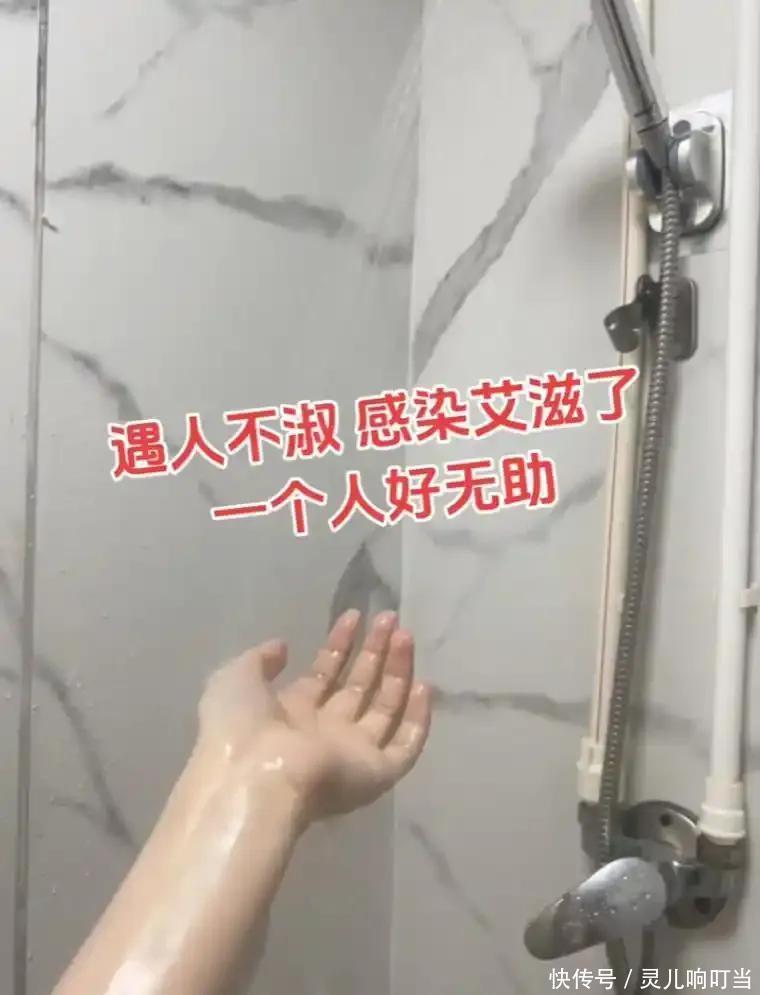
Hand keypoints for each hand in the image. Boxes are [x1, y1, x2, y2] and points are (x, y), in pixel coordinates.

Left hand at [196, 611, 431, 825]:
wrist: (253, 778)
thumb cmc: (238, 728)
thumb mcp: (235, 679)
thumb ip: (259, 660)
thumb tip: (282, 646)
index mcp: (290, 713)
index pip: (324, 675)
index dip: (340, 644)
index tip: (354, 616)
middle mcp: (324, 732)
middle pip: (358, 687)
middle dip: (374, 651)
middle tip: (390, 619)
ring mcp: (352, 754)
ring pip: (385, 709)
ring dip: (397, 671)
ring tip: (405, 636)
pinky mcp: (376, 774)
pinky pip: (405, 746)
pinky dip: (417, 718)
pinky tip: (423, 684)